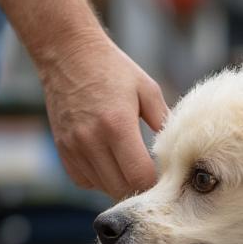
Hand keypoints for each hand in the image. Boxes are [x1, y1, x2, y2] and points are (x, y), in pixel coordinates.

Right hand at [37, 31, 167, 198]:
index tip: (165, 177)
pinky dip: (100, 180)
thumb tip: (179, 153)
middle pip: (122, 189)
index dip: (155, 184)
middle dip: (140, 188)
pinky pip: (85, 182)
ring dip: (121, 185)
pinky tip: (110, 163)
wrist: (68, 54)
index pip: (140, 176)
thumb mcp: (147, 90)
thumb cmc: (113, 70)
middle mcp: (91, 141)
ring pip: (103, 188)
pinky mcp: (62, 151)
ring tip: (131, 168)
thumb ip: (164, 123)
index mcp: (117, 125)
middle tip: (153, 178)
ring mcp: (74, 148)